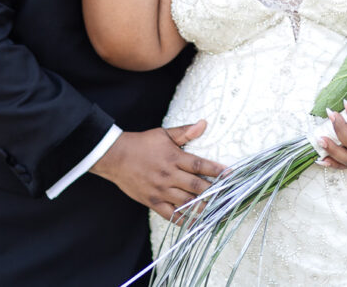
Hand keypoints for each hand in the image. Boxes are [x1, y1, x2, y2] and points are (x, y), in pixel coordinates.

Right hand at [90, 120, 224, 220]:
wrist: (115, 157)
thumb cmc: (142, 144)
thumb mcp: (163, 134)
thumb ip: (184, 132)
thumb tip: (203, 124)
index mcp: (173, 157)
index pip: (200, 165)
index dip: (217, 171)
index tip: (231, 175)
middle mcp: (169, 175)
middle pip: (196, 186)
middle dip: (214, 192)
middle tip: (229, 196)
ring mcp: (160, 190)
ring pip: (186, 203)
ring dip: (203, 207)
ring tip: (217, 211)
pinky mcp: (153, 201)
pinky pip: (171, 215)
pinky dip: (184, 220)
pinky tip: (196, 222)